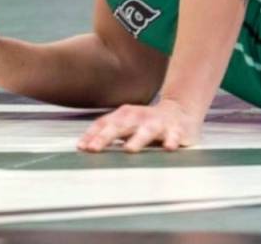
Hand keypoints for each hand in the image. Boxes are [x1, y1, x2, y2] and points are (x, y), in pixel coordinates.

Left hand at [77, 97, 202, 152]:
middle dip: (106, 136)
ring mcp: (158, 122)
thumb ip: (105, 133)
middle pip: (121, 126)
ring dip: (138, 139)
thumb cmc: (144, 122)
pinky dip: (171, 140)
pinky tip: (168, 148)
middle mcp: (139, 117)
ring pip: (147, 130)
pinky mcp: (176, 129)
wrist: (178, 111)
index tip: (83, 148)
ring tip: (129, 149)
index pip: (105, 123)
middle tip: (95, 148)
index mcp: (124, 115)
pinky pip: (174, 135)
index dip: (93, 134)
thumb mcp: (124, 124)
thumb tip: (81, 146)